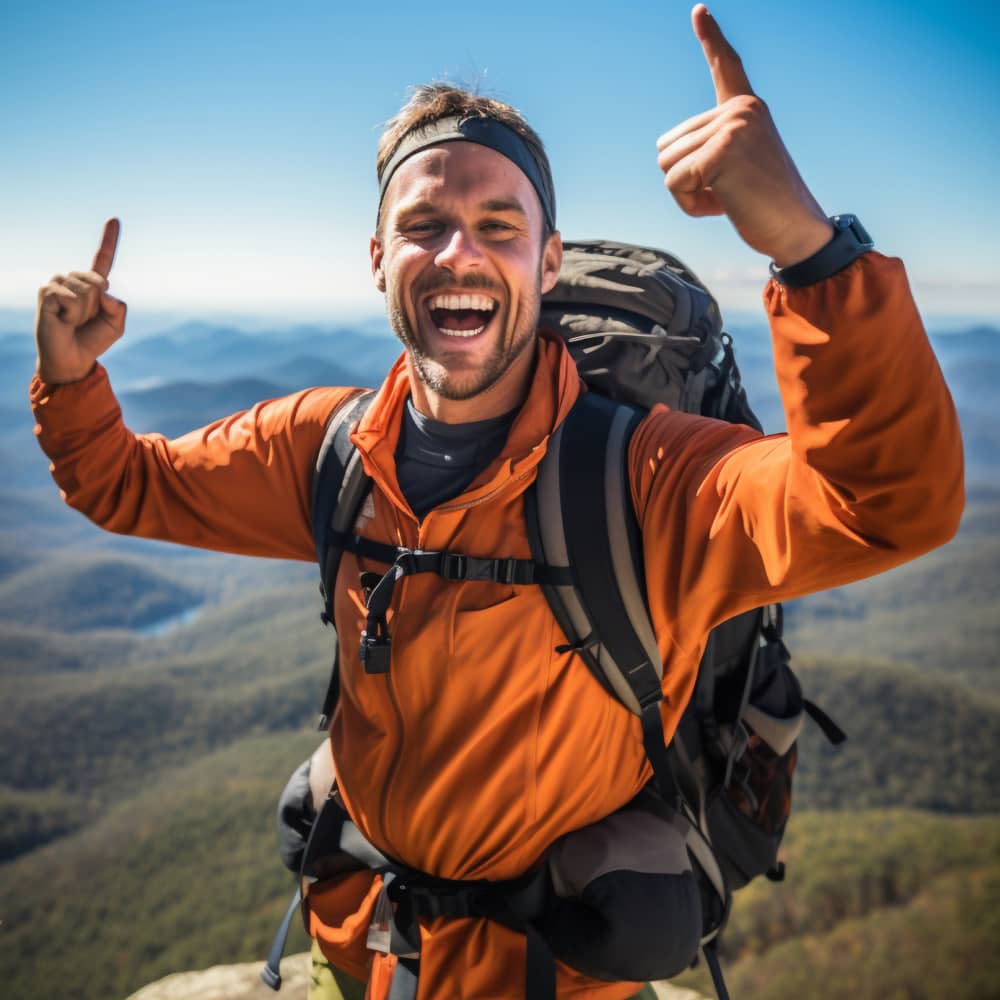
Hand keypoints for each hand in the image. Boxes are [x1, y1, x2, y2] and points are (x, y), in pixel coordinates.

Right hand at [35, 218, 127, 383]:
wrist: (73, 359)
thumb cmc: (93, 340)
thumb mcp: (116, 325)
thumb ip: (119, 307)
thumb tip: (103, 289)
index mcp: (94, 285)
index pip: (102, 259)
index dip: (109, 239)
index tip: (114, 219)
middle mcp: (75, 280)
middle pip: (99, 281)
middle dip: (98, 305)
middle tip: (85, 320)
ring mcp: (59, 284)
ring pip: (86, 290)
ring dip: (84, 312)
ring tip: (72, 321)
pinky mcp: (46, 293)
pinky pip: (70, 298)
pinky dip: (72, 314)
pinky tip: (62, 320)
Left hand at [656, 5, 833, 266]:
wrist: (795, 230)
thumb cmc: (764, 206)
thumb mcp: (738, 168)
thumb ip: (710, 150)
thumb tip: (668, 154)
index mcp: (747, 109)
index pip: (725, 66)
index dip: (711, 38)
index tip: (698, 9)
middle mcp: (740, 109)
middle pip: (667, 146)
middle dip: (686, 180)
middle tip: (727, 191)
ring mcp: (732, 127)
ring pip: (667, 166)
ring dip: (687, 194)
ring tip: (727, 198)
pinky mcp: (723, 152)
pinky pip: (675, 184)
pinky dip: (690, 205)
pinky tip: (723, 206)